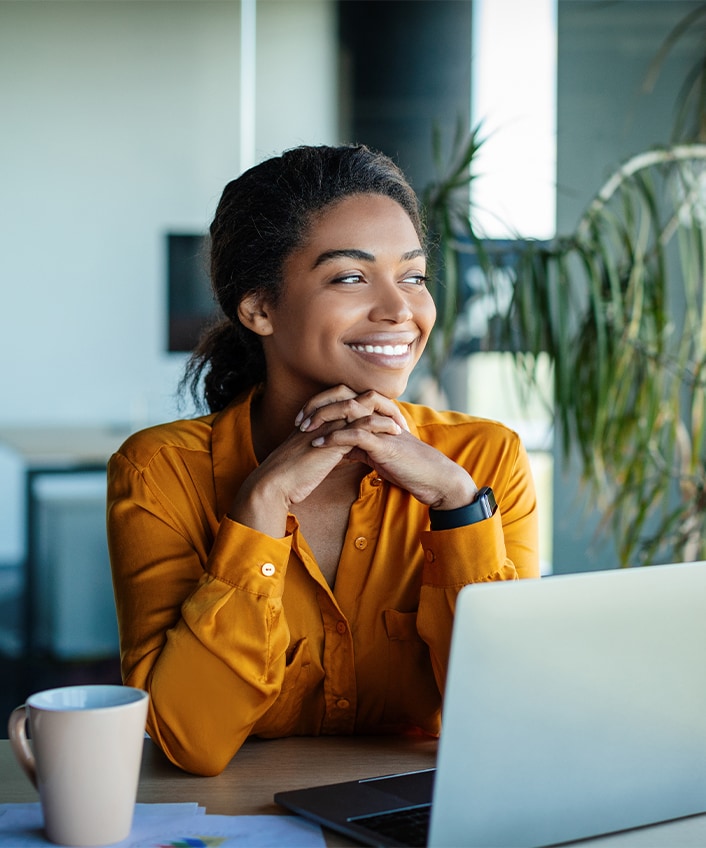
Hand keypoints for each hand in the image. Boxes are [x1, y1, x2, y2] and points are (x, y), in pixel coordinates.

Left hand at [298, 386, 477, 509]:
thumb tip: (338, 450)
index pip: (343, 397)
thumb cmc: (406, 466)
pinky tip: (319, 445)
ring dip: (322, 417)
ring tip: (304, 429)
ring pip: (347, 409)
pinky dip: (334, 438)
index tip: (302, 417)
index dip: (321, 403)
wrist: (432, 477)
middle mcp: (378, 414)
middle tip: (298, 419)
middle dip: (317, 404)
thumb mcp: (377, 453)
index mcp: (375, 414)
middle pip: (342, 395)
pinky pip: (355, 434)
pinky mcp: (384, 443)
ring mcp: (381, 426)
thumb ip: (359, 447)